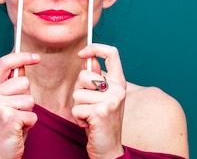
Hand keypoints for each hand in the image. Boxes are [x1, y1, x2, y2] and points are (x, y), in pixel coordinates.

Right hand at [0, 52, 40, 158]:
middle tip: (16, 111)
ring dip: (28, 112)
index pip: (4, 63)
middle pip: (24, 82)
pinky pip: (32, 114)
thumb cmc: (6, 127)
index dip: (22, 57)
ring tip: (17, 120)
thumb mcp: (7, 102)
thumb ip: (12, 84)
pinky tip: (18, 129)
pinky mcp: (8, 118)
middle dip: (27, 97)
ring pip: (30, 99)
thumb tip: (23, 64)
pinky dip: (30, 123)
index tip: (36, 57)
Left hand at [72, 44, 126, 158]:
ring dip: (78, 108)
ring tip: (90, 117)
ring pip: (77, 93)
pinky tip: (89, 124)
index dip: (95, 48)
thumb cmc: (103, 123)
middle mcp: (118, 89)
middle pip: (84, 75)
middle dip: (79, 91)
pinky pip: (77, 108)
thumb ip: (97, 79)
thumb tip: (89, 61)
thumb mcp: (103, 98)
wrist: (109, 149)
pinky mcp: (101, 112)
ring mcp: (111, 100)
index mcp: (119, 82)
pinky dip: (78, 118)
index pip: (112, 53)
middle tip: (90, 106)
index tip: (82, 54)